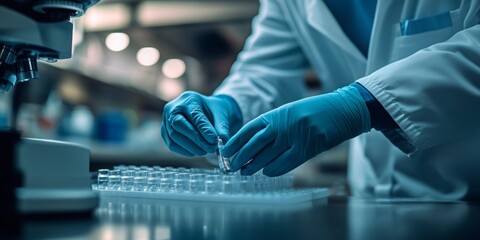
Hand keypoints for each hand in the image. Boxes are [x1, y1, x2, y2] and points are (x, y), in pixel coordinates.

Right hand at [161, 91, 241, 156]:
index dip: (204, 129)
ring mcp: (166, 119)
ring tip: (205, 151)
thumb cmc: (213, 112)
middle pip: (178, 124)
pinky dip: (184, 151)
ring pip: (174, 136)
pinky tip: (196, 152)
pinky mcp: (165, 131)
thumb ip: (222, 127)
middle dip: (195, 139)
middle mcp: (173, 107)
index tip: (214, 141)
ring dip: (190, 147)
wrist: (206, 112)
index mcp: (189, 99)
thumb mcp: (221, 115)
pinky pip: (171, 144)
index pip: (194, 115)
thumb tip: (222, 140)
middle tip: (210, 148)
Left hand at [222, 85, 370, 175]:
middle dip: (241, 156)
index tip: (226, 151)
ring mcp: (295, 136)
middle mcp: (283, 124)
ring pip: (268, 154)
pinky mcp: (308, 147)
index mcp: (277, 114)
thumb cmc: (316, 111)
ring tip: (244, 172)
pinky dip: (274, 169)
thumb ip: (273, 126)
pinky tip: (266, 172)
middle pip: (255, 144)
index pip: (250, 129)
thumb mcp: (290, 113)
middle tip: (232, 166)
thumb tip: (254, 145)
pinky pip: (286, 162)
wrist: (343, 109)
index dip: (236, 141)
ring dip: (254, 165)